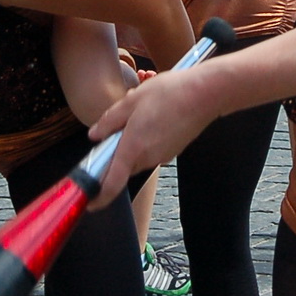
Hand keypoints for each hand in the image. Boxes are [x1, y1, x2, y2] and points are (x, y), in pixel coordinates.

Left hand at [84, 66, 220, 207]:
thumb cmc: (170, 94)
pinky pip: (151, 151)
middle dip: (114, 155)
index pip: (112, 183)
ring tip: (138, 115)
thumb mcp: (131, 100)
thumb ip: (109, 120)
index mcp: (133, 147)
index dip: (99, 196)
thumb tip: (95, 135)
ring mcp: (162, 156)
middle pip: (122, 167)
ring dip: (131, 144)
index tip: (90, 202)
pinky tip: (154, 117)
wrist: (206, 94)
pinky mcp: (173, 151)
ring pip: (137, 157)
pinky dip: (146, 141)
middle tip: (113, 130)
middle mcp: (147, 157)